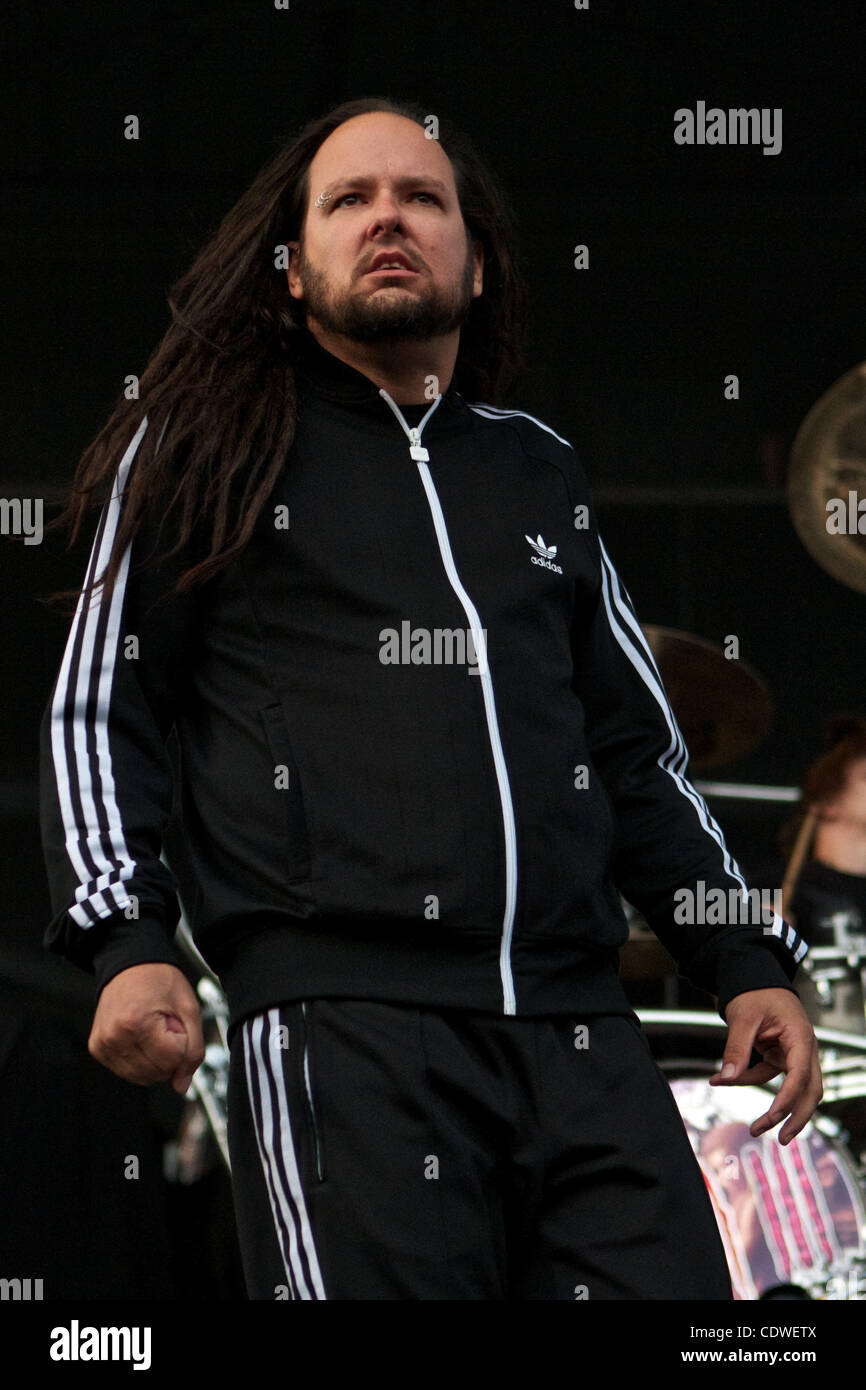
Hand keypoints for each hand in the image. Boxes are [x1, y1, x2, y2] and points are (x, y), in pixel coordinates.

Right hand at [88, 962, 204, 1094]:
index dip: (182, 1044)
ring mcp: (103, 1044)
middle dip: (169, 1054)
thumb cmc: (158, 980)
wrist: (130, 964)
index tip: (176, 1024)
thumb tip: (182, 1085)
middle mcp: (114, 1036)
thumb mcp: (188, 1007)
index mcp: (136, 1022)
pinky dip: (140, 1060)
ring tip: (153, 1031)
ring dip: (155, 1060)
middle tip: (165, 1026)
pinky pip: (126, 1071)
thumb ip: (193, 1048)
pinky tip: (141, 1038)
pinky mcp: (97, 1048)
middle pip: (156, 1073)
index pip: (172, 1060)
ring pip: (141, 1077)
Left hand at [709, 987, 821, 1143]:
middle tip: (781, 1140)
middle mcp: (804, 1048)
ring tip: (756, 1128)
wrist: (755, 976)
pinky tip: (722, 1080)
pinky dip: (749, 1081)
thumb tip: (725, 1078)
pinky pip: (770, 1077)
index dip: (788, 1099)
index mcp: (800, 1037)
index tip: (773, 1118)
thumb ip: (736, 1049)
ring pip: (795, 1089)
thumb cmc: (755, 992)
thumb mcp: (742, 1018)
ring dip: (777, 1108)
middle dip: (798, 1117)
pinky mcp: (781, 1057)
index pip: (801, 1075)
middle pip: (810, 1091)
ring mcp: (794, 1054)